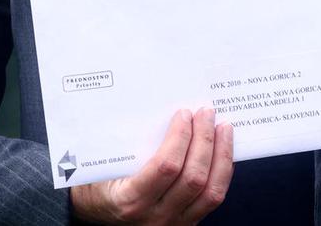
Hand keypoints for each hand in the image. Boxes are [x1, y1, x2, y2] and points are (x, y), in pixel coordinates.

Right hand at [70, 107, 233, 224]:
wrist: (97, 214)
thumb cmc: (98, 184)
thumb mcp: (104, 166)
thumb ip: (125, 145)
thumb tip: (154, 106)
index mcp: (131, 201)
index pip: (166, 167)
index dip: (180, 138)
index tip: (184, 114)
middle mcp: (155, 217)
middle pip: (193, 178)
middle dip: (204, 141)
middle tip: (206, 113)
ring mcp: (175, 224)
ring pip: (210, 191)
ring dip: (221, 155)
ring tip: (223, 129)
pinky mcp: (187, 223)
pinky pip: (213, 199)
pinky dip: (222, 172)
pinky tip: (222, 152)